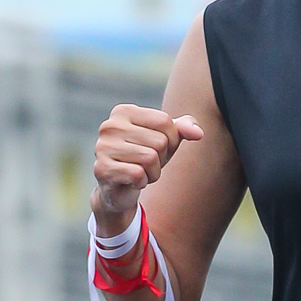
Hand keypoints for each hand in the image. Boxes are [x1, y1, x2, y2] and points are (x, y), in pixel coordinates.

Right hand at [91, 104, 202, 227]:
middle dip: (161, 158)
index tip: (158, 149)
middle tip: (146, 164)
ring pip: (150, 158)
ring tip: (140, 172)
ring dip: (153, 172)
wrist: (118, 188)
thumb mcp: (166, 140)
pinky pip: (138, 174)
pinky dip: (142, 182)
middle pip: (160, 141)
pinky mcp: (102, 169)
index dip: (172, 140)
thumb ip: (183, 129)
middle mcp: (110, 125)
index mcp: (124, 111)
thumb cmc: (143, 157)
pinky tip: (132, 181)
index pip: (165, 121)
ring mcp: (103, 147)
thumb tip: (198, 132)